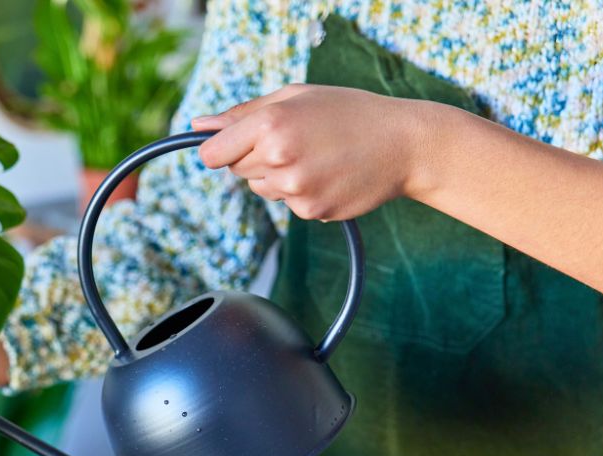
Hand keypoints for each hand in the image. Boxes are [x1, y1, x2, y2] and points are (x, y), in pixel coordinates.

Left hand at [192, 84, 435, 220]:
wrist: (404, 144)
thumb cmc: (350, 112)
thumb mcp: (296, 97)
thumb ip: (242, 113)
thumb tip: (199, 124)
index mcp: (270, 124)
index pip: (212, 154)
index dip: (221, 149)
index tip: (233, 145)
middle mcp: (279, 158)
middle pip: (236, 171)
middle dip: (255, 158)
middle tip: (295, 141)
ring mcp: (294, 189)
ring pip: (261, 189)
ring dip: (277, 176)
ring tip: (315, 157)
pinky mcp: (310, 211)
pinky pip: (287, 204)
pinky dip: (301, 192)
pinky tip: (328, 174)